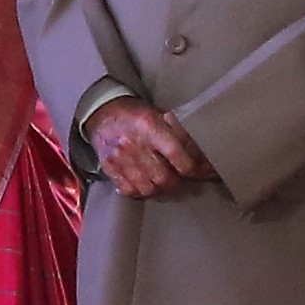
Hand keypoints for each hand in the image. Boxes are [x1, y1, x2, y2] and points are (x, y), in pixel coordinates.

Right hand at [86, 101, 208, 200]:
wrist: (102, 112)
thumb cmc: (137, 114)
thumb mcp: (160, 114)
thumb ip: (179, 134)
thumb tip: (203, 157)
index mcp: (150, 126)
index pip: (177, 155)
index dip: (193, 169)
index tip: (203, 173)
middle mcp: (134, 143)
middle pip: (163, 177)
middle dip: (178, 184)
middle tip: (183, 181)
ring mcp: (119, 158)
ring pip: (148, 188)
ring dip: (161, 190)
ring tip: (166, 185)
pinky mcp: (109, 168)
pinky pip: (130, 191)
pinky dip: (142, 192)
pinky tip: (148, 186)